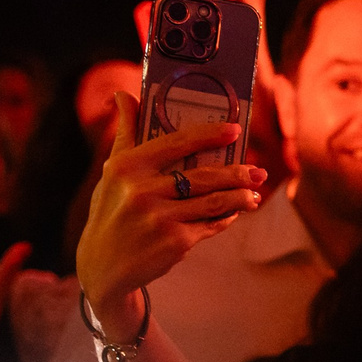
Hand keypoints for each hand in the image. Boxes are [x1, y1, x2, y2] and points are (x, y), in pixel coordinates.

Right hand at [73, 93, 264, 334]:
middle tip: (258, 172)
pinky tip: (233, 213)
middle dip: (237, 173)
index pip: (176, 142)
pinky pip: (210, 224)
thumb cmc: (111, 211)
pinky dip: (224, 218)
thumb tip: (121, 95)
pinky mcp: (175, 243)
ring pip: (214, 202)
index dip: (210, 135)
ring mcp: (160, 219)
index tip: (235, 131)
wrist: (103, 266)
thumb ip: (125, 133)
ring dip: (240, 197)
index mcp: (128, 167)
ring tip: (253, 193)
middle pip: (204, 176)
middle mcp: (142, 192)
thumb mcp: (112, 172)